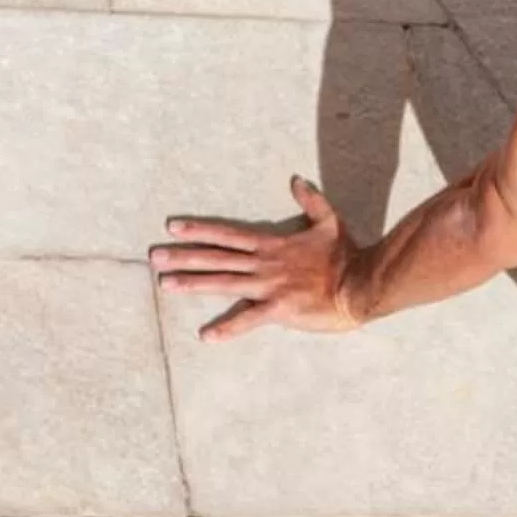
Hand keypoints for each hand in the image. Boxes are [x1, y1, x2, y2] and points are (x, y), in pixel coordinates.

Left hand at [151, 177, 362, 340]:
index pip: (228, 235)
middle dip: (184, 257)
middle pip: (217, 258)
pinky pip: (249, 319)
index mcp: (272, 245)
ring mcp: (270, 287)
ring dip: (193, 284)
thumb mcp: (330, 223)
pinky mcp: (279, 309)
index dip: (199, 230)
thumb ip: (312, 202)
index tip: (173, 228)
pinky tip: (206, 336)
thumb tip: (297, 180)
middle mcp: (264, 264)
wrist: (362, 283)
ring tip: (165, 285)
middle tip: (154, 257)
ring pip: (224, 284)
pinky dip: (228, 328)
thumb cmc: (346, 255)